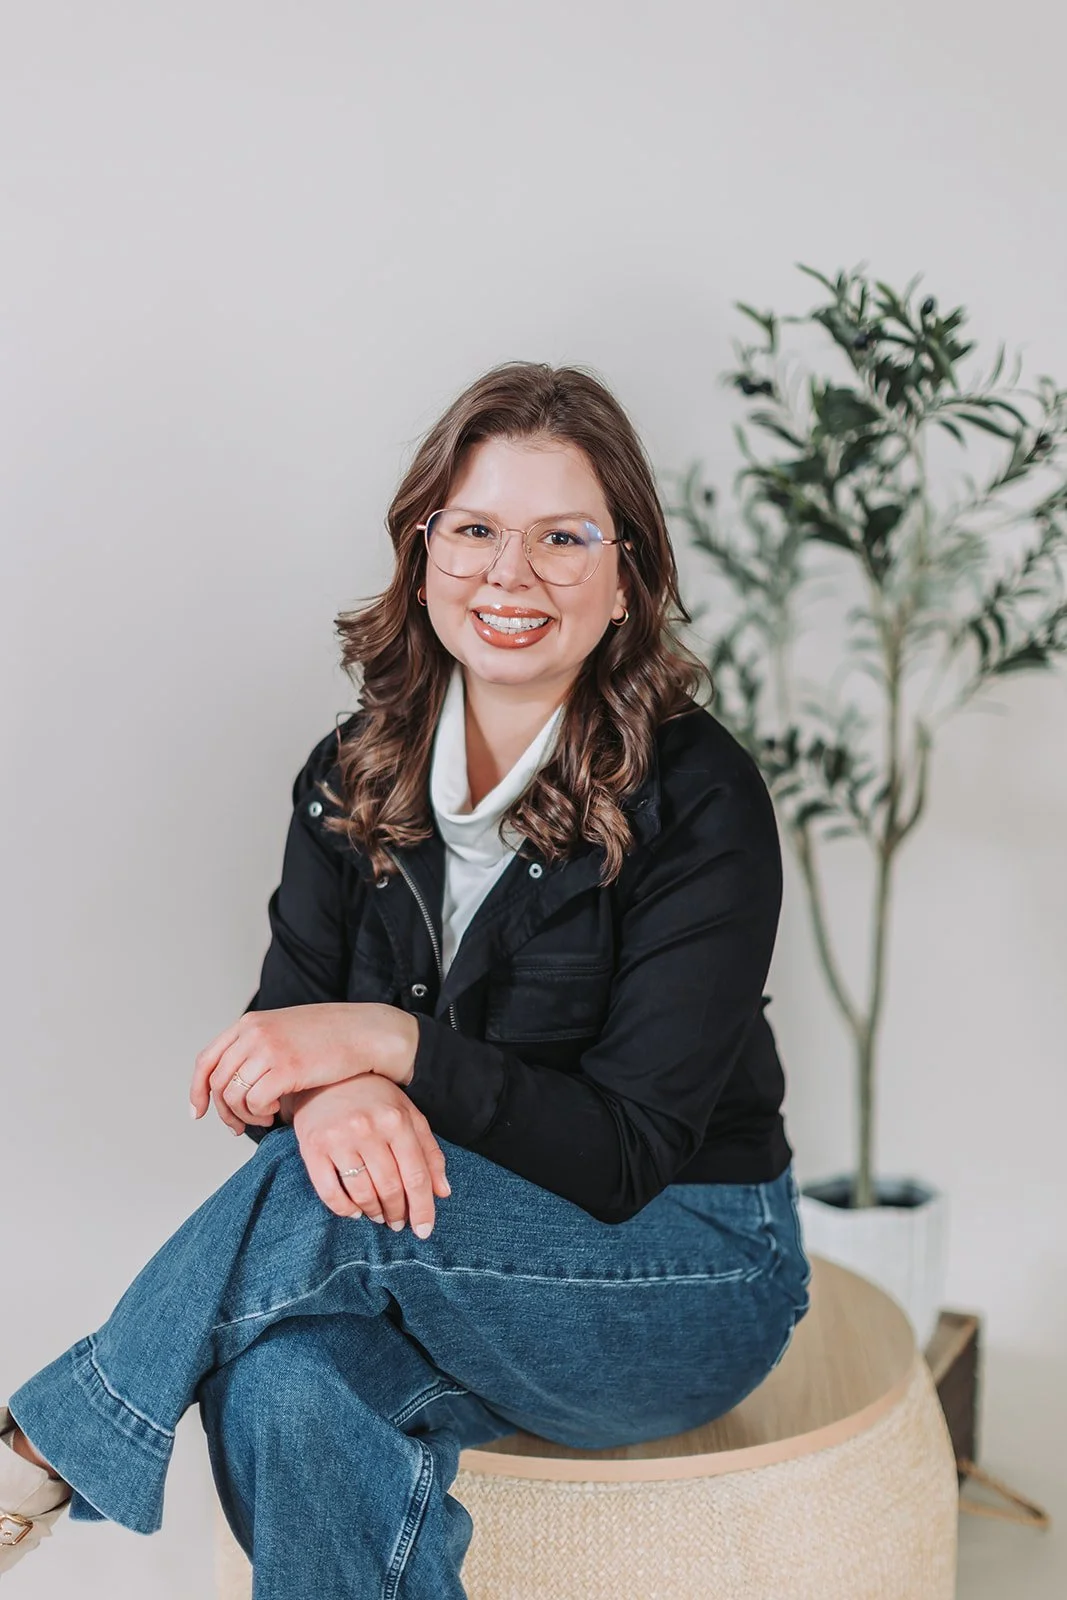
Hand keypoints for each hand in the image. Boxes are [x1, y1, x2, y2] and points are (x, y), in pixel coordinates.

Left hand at [189, 1003, 419, 1135]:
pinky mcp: (286, 1068)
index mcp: (251, 1023)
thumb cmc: (333, 1036)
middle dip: (225, 1112)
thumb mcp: (286, 1031)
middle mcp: (254, 1033)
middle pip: (217, 1083)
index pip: (207, 1060)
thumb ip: (259, 1047)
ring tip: (265, 1118)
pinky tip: (278, 1113)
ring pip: (234, 1096)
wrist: (368, 1032)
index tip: (199, 1111)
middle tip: (239, 1127)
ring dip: (246, 1116)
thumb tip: (236, 1082)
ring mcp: (269, 1049)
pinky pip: (256, 1103)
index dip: (197, 1090)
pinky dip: (262, 1115)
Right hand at [289, 1077, 450, 1235]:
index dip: (423, 1208)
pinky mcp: (312, 1147)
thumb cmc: (374, 1099)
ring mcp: (339, 1138)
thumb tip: (443, 1192)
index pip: (416, 1175)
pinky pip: (329, 1191)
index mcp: (397, 1120)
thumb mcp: (408, 1116)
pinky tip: (354, 1211)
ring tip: (378, 1216)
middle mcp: (368, 1128)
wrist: (327, 1077)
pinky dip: (344, 1209)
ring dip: (374, 1212)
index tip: (424, 1230)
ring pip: (362, 1192)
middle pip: (390, 1187)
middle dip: (397, 1213)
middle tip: (398, 1222)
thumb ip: (429, 1152)